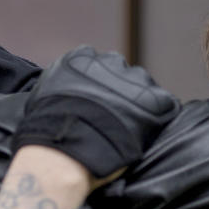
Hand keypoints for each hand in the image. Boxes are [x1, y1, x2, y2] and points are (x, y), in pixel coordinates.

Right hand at [11, 46, 179, 181]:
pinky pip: (164, 105)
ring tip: (127, 130)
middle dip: (120, 93)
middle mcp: (110, 61)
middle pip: (123, 73)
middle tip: (114, 120)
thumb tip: (63, 92)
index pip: (99, 64)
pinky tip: (144, 134)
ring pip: (144, 88)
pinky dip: (158, 119)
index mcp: (81, 57)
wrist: (63, 151)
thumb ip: (60, 84)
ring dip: (139, 105)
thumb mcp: (44, 95)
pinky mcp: (154, 101)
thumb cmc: (46, 131)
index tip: (97, 106)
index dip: (100, 87)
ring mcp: (133, 80)